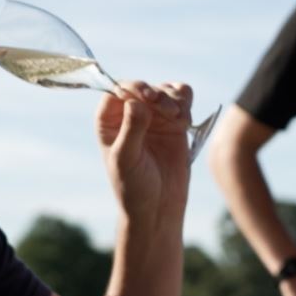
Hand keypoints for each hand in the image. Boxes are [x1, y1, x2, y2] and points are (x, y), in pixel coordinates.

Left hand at [96, 80, 193, 222]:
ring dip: (175, 98)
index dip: (133, 88)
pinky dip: (186, 104)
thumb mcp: (127, 159)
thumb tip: (136, 103)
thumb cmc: (134, 187)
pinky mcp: (175, 124)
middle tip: (167, 110)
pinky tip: (185, 122)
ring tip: (179, 118)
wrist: (159, 207)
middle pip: (145, 87)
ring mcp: (155, 118)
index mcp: (109, 121)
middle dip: (158, 94)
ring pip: (166, 90)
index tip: (147, 97)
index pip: (117, 90)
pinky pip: (182, 101)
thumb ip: (131, 129)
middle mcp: (131, 115)